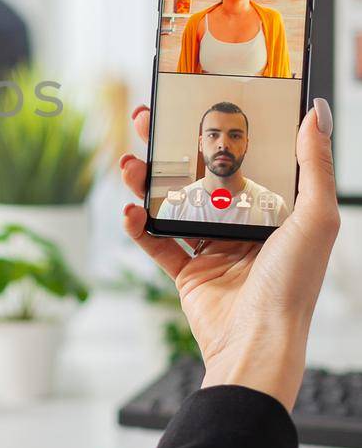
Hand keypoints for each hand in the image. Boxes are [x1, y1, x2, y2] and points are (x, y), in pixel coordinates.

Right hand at [119, 102, 338, 412]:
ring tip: (129, 164)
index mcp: (276, 211)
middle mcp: (244, 226)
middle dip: (170, 147)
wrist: (258, 343)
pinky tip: (129, 210)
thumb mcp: (317, 217)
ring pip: (172, 204)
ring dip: (146, 181)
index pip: (244, 159)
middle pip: (199, 176)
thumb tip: (318, 112)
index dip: (218, 131)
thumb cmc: (294, 286)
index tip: (195, 103)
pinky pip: (155, 242)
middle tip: (147, 121)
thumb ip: (315, 164)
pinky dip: (138, 225)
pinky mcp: (187, 273)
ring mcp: (213, 249)